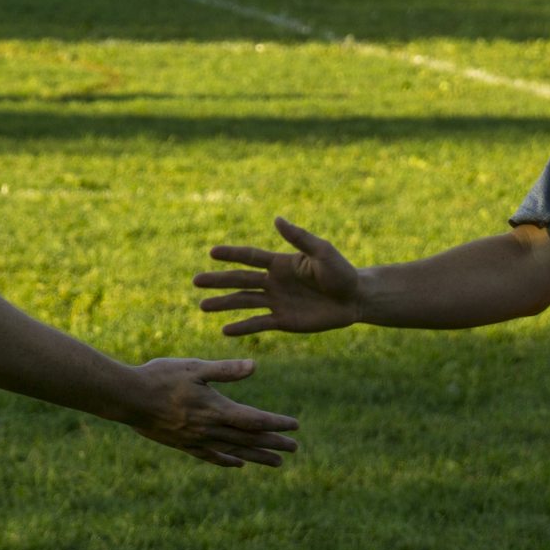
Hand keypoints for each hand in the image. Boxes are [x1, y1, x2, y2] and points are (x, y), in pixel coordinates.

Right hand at [128, 358, 299, 467]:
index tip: (295, 426)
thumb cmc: (160, 376)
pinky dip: (228, 460)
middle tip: (294, 449)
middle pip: (249, 439)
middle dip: (273, 444)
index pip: (254, 420)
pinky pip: (211, 456)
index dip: (276, 424)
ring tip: (277, 463)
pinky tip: (238, 464)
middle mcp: (209, 429)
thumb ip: (225, 370)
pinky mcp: (183, 444)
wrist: (127, 398)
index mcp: (216, 408)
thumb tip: (254, 366)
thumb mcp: (195, 367)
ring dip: (257, 456)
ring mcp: (196, 439)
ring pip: (234, 451)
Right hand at [195, 217, 362, 335]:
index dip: (232, 254)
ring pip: (244, 302)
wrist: (354, 299)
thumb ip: (299, 238)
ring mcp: (277, 302)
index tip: (212, 253)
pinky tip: (225, 330)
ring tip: (203, 306)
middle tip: (195, 280)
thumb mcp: (321, 251)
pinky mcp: (283, 321)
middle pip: (240, 280)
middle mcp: (274, 282)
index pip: (250, 257)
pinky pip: (259, 324)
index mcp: (281, 263)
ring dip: (223, 304)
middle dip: (218, 280)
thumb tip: (277, 219)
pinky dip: (242, 328)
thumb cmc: (341, 271)